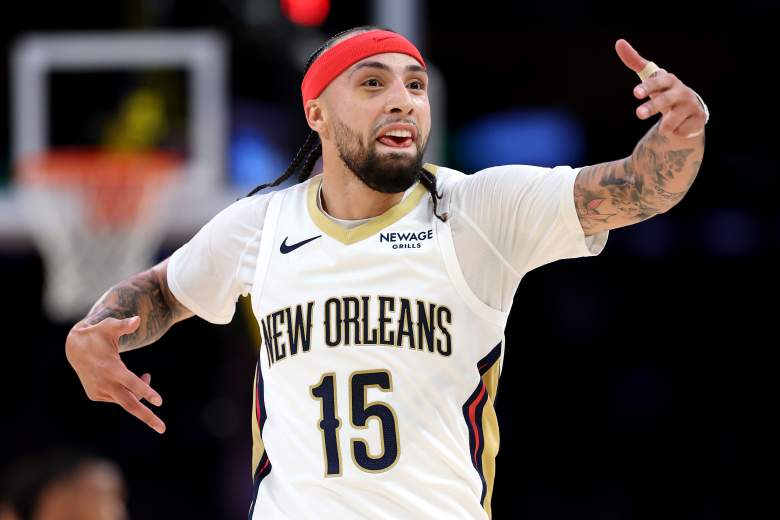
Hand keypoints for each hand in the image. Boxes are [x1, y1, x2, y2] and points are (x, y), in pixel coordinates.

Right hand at [66, 316, 165, 433]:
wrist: (74, 348)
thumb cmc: (98, 334)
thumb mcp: (109, 327)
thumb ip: (124, 325)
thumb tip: (138, 319)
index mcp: (111, 368)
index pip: (131, 383)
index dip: (146, 391)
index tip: (159, 402)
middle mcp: (105, 383)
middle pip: (129, 404)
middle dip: (147, 417)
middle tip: (162, 429)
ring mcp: (99, 391)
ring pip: (126, 399)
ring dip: (140, 393)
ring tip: (147, 377)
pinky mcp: (96, 395)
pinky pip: (118, 397)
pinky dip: (130, 392)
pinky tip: (138, 380)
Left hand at [615, 38, 706, 138]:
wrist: (690, 110)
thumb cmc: (664, 91)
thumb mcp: (651, 78)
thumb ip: (635, 62)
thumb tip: (619, 42)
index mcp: (668, 80)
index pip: (657, 82)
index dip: (647, 87)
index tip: (635, 93)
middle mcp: (681, 91)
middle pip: (664, 101)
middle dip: (651, 107)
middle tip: (639, 114)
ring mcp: (691, 106)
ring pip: (670, 121)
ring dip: (665, 126)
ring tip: (667, 124)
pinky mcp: (698, 120)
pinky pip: (678, 131)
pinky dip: (675, 131)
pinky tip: (681, 125)